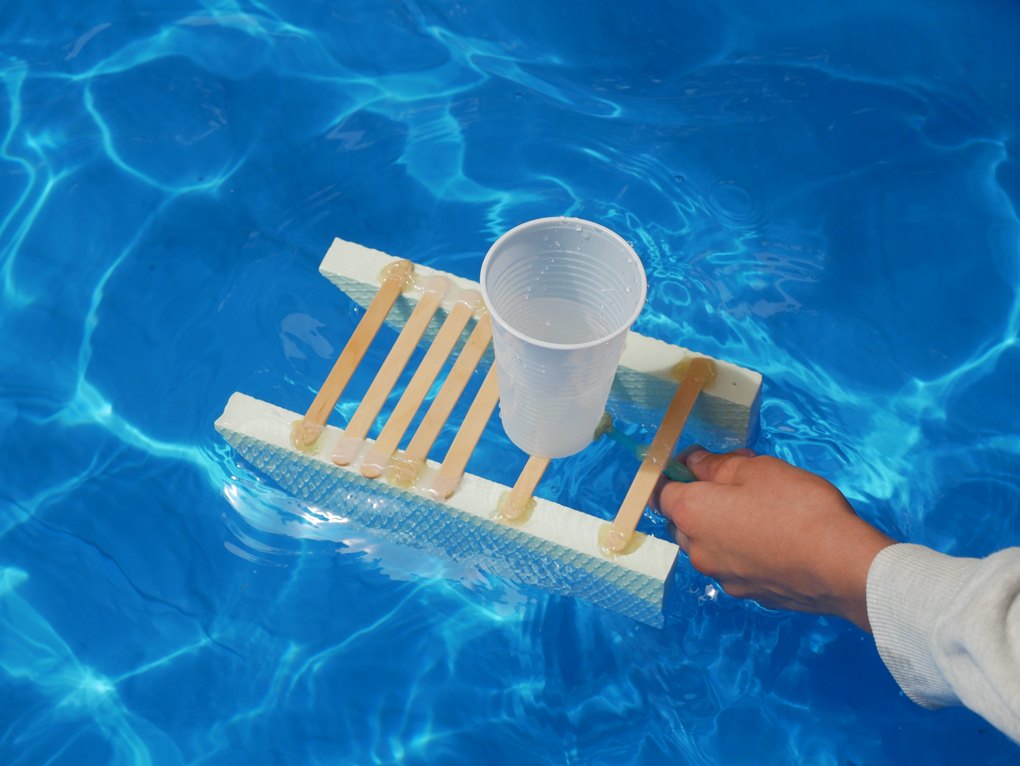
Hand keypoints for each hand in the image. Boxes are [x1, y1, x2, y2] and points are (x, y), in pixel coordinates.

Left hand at [657, 449, 894, 631]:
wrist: (841, 566)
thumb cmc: (796, 507)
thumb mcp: (757, 468)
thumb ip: (717, 465)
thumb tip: (692, 462)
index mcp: (692, 514)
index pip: (661, 492)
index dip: (675, 474)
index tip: (698, 463)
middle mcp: (698, 551)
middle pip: (682, 522)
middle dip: (698, 502)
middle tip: (736, 482)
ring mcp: (722, 577)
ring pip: (706, 546)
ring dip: (719, 528)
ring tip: (758, 511)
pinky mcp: (748, 594)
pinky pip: (733, 565)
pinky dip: (741, 551)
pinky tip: (772, 540)